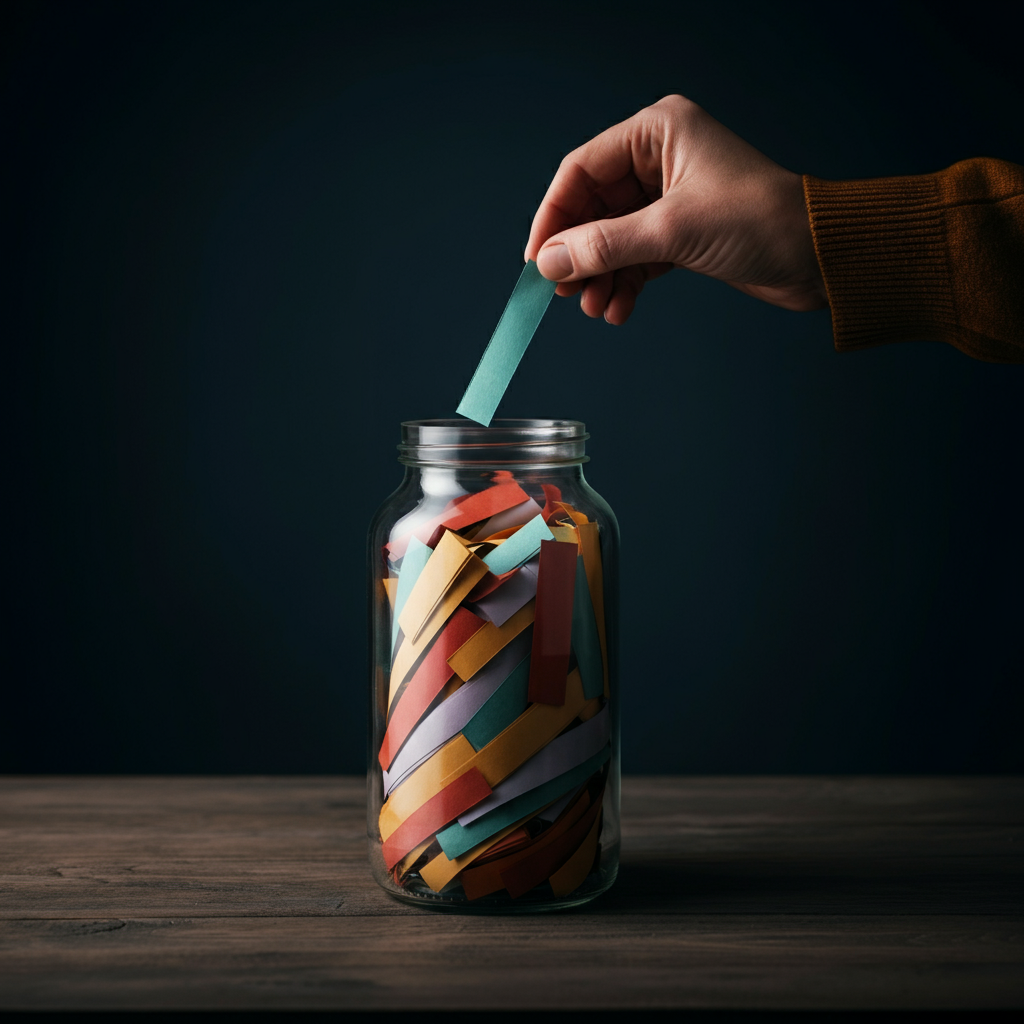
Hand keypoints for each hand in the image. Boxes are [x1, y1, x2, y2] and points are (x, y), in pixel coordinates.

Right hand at [525, 94, 826, 324]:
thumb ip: (604, 246)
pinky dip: (624, 283)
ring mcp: (670, 196)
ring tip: (596, 308)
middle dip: (579, 254)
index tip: (537, 260)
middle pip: (593, 208)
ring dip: (600, 276)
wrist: (820, 257)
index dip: (553, 217)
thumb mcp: (672, 231)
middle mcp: (660, 158)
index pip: (582, 171)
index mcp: (657, 131)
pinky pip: (636, 257)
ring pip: (612, 237)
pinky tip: (619, 309)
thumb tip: (548, 262)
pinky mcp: (681, 232)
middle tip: (565, 292)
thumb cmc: (762, 221)